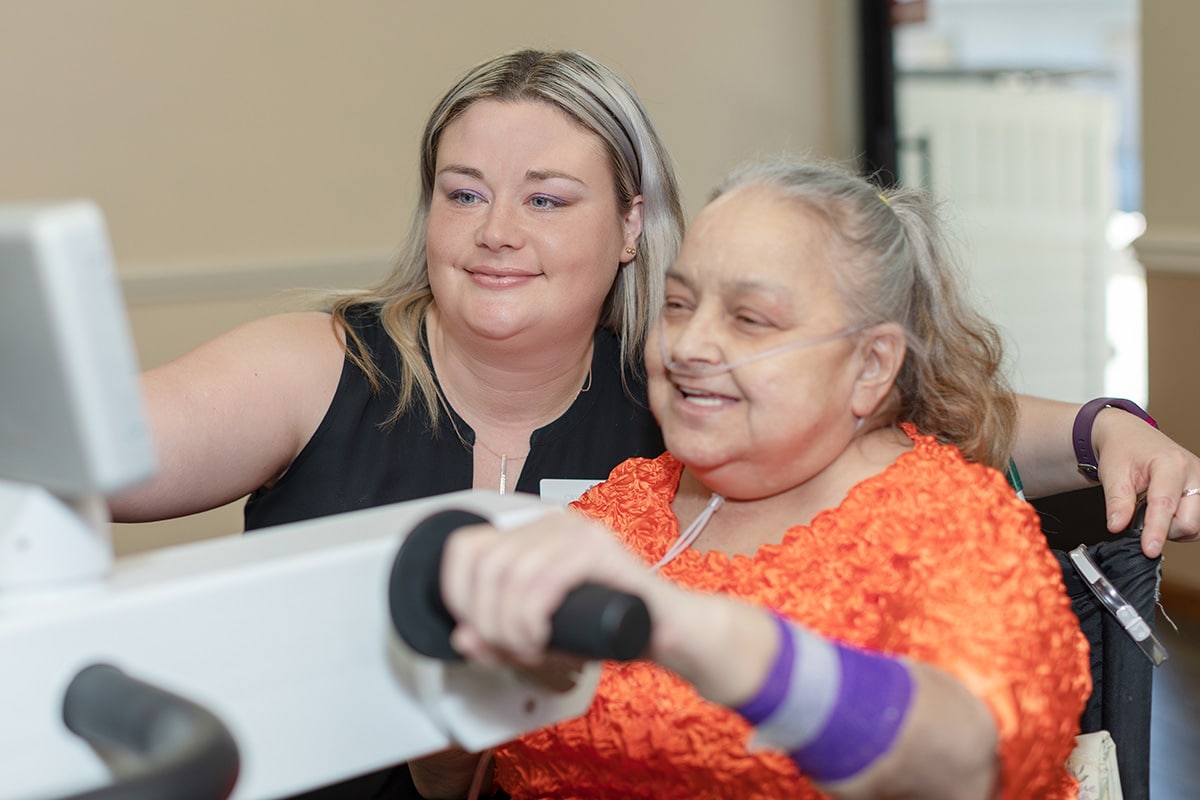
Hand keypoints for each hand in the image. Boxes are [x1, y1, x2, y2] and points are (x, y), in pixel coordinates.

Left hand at [438, 510, 668, 666]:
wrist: (666, 631)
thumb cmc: (605, 628)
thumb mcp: (539, 638)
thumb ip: (498, 638)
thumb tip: (462, 637)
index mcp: (530, 532)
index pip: (465, 547)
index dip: (457, 595)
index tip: (476, 631)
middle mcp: (551, 520)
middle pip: (485, 564)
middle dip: (487, 621)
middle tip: (511, 650)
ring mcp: (577, 529)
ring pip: (511, 574)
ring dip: (511, 627)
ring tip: (531, 650)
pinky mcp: (599, 547)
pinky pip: (543, 581)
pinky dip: (532, 620)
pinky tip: (543, 640)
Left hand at [1093, 407, 1199, 555]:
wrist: (1131, 436)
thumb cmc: (1123, 451)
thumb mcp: (1112, 474)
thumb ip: (1117, 502)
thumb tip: (1117, 527)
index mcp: (1170, 463)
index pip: (1165, 504)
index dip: (1156, 530)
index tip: (1149, 549)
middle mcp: (1194, 472)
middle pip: (1189, 522)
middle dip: (1163, 530)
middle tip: (1139, 516)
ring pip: (1196, 526)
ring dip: (1172, 529)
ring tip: (1151, 510)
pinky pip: (1198, 522)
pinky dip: (1180, 525)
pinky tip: (1165, 512)